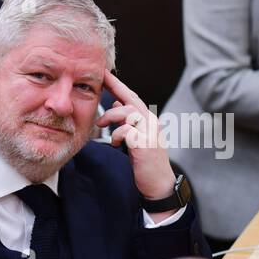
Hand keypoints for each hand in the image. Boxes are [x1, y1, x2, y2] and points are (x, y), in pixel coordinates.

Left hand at [95, 70, 175, 214]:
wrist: (159, 184)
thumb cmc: (145, 162)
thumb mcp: (134, 138)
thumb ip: (127, 121)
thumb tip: (116, 103)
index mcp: (148, 120)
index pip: (132, 97)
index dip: (118, 85)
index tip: (105, 74)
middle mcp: (151, 122)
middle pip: (131, 98)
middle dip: (114, 87)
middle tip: (100, 80)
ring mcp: (149, 133)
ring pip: (128, 112)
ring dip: (110, 117)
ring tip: (101, 126)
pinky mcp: (144, 144)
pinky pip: (126, 131)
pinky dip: (117, 135)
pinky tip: (116, 144)